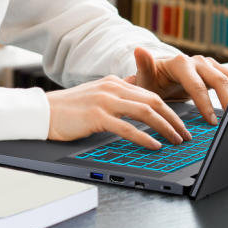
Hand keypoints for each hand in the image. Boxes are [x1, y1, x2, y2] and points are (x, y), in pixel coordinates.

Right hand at [46, 75, 192, 149]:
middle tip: (185, 134)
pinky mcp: (96, 115)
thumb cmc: (68, 110)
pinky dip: (144, 136)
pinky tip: (154, 145)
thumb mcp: (96, 97)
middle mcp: (112, 88)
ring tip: (176, 140)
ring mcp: (105, 100)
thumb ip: (116, 100)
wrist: (42, 112)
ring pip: (145, 111)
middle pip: (153, 100)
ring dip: (165, 127)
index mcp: (114, 83)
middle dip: (173, 118)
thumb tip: (137, 110)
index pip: (150, 94)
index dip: (169, 109)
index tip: (180, 123)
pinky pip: (127, 127)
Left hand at [124, 48, 227, 124]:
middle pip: (219, 80)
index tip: (211, 122)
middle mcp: (197, 61)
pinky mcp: (215, 72)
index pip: (197, 85)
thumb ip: (143, 67)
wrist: (159, 77)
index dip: (205, 104)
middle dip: (227, 100)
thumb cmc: (151, 82)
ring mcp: (208, 66)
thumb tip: (139, 50)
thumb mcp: (144, 79)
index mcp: (180, 63)